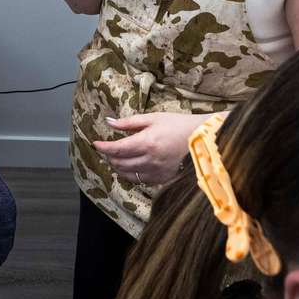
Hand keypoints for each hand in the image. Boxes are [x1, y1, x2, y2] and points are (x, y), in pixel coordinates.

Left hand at [92, 112, 212, 185]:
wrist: (203, 139)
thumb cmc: (178, 124)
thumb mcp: (153, 118)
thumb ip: (130, 122)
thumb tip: (109, 122)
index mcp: (147, 142)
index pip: (117, 149)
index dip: (104, 147)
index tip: (96, 144)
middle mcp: (150, 160)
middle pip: (120, 163)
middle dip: (109, 157)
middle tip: (107, 150)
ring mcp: (157, 172)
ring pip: (128, 174)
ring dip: (118, 167)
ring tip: (116, 159)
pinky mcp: (163, 179)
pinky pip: (140, 180)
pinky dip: (131, 174)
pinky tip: (131, 167)